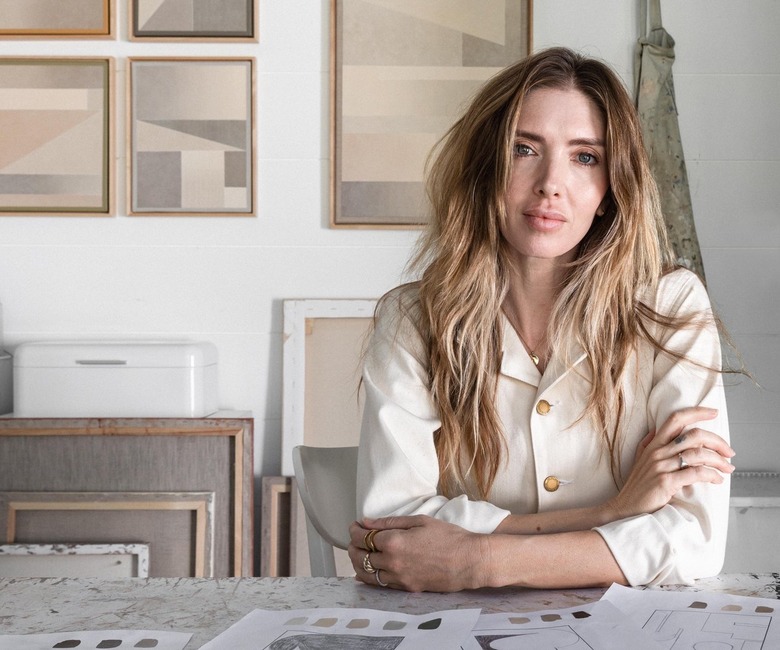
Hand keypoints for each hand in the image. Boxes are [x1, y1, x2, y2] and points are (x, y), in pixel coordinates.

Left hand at [348, 516, 486, 592]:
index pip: (363, 537)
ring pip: (366, 574)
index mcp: (394, 541)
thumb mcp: (419, 520)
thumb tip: (366, 522)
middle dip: (353, 546)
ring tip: (358, 554)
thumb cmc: (448, 537)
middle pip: (360, 556)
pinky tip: (368, 571)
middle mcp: (392, 562)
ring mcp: (399, 577)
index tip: (355, 525)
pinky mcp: (406, 588)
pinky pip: (380, 584)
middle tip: (354, 539)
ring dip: (357, 563)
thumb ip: (389, 522)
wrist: (468, 560)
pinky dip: (370, 577)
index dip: (354, 530)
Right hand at [607, 406, 734, 519]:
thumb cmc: (637, 487)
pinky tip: (717, 479)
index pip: (675, 420)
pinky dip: (711, 475)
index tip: (713, 413)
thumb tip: (656, 429)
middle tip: (729, 451)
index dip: (696, 413)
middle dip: (717, 441)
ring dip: (719, 460)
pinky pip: (695, 473)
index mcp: (652, 444)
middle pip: (693, 435)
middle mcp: (656, 452)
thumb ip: (649, 444)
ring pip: (698, 454)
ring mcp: (660, 466)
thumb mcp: (640, 460)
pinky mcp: (665, 482)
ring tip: (728, 468)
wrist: (626, 509)